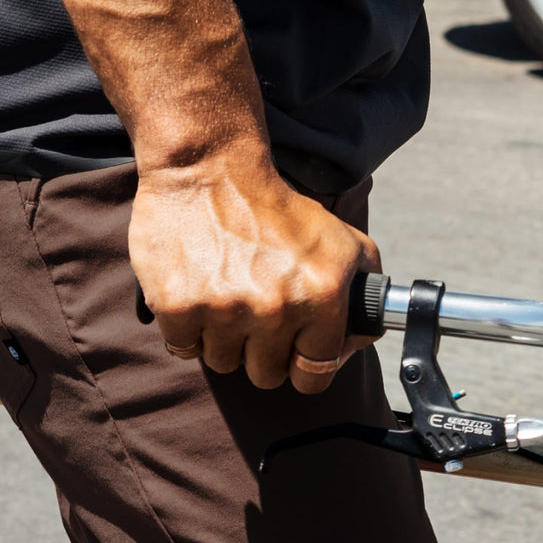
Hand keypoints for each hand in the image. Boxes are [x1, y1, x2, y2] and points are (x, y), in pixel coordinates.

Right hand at [130, 148, 380, 393]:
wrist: (209, 166)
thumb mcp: (339, 239)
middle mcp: (275, 307)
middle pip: (267, 375)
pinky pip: (185, 348)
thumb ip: (364, 291)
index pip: (315, 375)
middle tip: (254, 312)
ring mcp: (224, 309)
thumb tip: (356, 340)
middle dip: (262, 351)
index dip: (304, 366)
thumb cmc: (276, 209)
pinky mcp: (179, 307)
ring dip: (223, 339)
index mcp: (321, 294)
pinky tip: (197, 294)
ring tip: (224, 296)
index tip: (293, 353)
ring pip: (224, 363)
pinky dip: (188, 329)